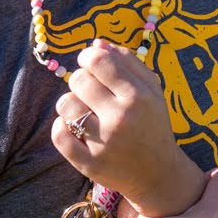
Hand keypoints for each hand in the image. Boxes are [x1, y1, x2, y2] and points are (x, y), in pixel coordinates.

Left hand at [50, 40, 203, 216]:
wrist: (158, 174)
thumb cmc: (152, 125)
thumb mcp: (152, 91)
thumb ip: (128, 62)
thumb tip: (97, 43)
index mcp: (139, 96)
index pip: (98, 61)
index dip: (87, 57)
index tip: (89, 65)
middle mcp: (121, 118)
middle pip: (78, 80)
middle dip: (80, 81)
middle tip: (90, 92)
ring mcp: (104, 143)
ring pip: (66, 105)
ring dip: (70, 105)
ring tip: (82, 111)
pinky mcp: (90, 164)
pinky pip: (59, 136)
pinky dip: (60, 128)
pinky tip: (71, 128)